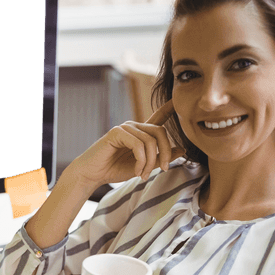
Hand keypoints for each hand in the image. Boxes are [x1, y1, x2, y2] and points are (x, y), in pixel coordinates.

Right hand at [64, 100, 185, 192]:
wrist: (92, 175)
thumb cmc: (114, 169)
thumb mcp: (144, 166)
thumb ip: (160, 158)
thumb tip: (182, 149)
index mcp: (141, 133)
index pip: (158, 118)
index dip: (169, 108)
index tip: (178, 100)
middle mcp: (134, 127)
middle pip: (161, 132)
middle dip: (165, 152)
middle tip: (164, 169)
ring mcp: (125, 128)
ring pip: (151, 141)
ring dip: (150, 162)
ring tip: (144, 175)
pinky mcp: (117, 132)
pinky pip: (138, 145)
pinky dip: (141, 160)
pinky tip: (137, 171)